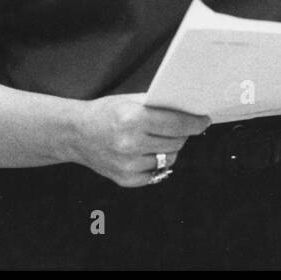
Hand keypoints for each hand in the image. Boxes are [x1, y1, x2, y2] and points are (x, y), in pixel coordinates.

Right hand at [72, 94, 208, 187]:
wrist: (76, 134)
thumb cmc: (105, 113)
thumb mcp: (129, 99)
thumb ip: (157, 105)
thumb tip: (189, 110)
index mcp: (132, 119)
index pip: (177, 123)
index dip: (195, 123)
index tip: (204, 121)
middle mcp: (130, 143)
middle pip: (176, 142)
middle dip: (183, 133)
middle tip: (180, 127)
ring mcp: (127, 165)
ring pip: (170, 158)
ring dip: (170, 148)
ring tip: (159, 138)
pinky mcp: (125, 179)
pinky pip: (156, 172)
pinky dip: (157, 162)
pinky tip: (147, 152)